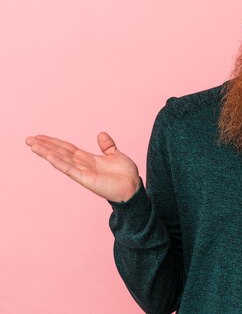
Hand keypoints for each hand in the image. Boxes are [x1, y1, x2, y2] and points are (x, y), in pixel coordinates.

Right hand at [25, 132, 140, 202]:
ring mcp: (82, 172)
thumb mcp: (116, 155)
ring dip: (46, 152)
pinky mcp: (85, 179)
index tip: (40, 136)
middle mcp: (82, 165)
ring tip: (32, 145)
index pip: (67, 148)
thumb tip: (101, 134)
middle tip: (28, 139)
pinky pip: (69, 169)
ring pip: (60, 160)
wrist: (133, 187)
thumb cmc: (126, 174)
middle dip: (45, 146)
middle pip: (60, 153)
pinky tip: (47, 155)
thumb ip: (107, 146)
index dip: (54, 142)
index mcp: (88, 159)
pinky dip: (58, 162)